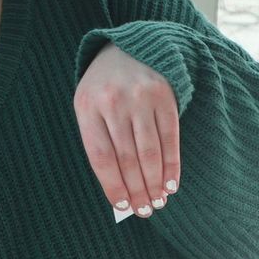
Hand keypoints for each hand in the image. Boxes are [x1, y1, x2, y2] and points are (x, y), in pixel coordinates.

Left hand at [74, 42, 180, 217]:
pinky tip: (171, 184)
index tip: (122, 206)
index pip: (100, 156)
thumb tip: (120, 189)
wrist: (129, 47)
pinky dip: (172, 165)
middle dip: (137, 190)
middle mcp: (113, 101)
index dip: (112, 185)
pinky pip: (170, 138)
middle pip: (126, 158)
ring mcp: (140, 97)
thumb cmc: (105, 88)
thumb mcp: (90, 107)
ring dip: (155, 183)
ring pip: (149, 151)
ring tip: (158, 202)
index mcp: (87, 106)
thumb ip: (100, 142)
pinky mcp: (164, 95)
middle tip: (145, 211)